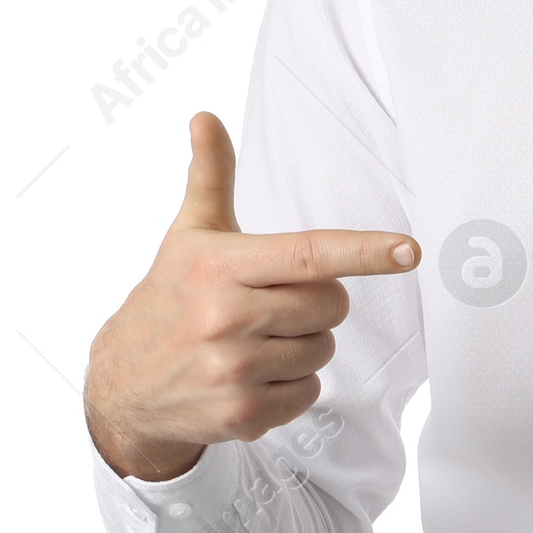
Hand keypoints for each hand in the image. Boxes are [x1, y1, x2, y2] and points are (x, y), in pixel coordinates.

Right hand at [83, 111, 420, 481]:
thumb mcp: (189, 236)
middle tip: (273, 304)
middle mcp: (225, 317)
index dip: (365, 251)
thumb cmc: (170, 298)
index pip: (309, 254)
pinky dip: (292, 386)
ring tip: (255, 342)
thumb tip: (205, 117)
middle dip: (317, 303)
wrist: (122, 386)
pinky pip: (309, 393)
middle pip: (330, 305)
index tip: (410, 251)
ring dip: (304, 345)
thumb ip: (210, 176)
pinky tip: (252, 377)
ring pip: (323, 349)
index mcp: (221, 267)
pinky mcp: (240, 414)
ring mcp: (232, 370)